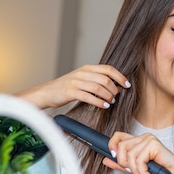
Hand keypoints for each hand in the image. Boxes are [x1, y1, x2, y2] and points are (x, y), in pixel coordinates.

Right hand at [16, 64, 130, 109]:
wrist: (47, 92)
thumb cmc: (65, 87)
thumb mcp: (81, 79)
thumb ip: (95, 80)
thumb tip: (113, 86)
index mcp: (86, 68)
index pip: (108, 69)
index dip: (119, 77)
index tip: (127, 85)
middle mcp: (82, 73)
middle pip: (105, 79)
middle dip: (114, 89)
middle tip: (116, 97)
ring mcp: (76, 82)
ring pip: (98, 88)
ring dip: (108, 96)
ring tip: (110, 102)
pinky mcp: (71, 92)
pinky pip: (89, 96)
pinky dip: (99, 102)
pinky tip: (104, 106)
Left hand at [105, 131, 173, 173]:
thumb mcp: (135, 170)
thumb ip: (121, 164)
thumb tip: (105, 159)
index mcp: (138, 141)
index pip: (118, 136)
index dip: (112, 144)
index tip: (112, 156)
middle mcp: (143, 137)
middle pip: (121, 147)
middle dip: (125, 164)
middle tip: (136, 173)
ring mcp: (149, 139)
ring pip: (130, 156)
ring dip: (136, 171)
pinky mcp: (154, 144)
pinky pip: (139, 160)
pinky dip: (143, 172)